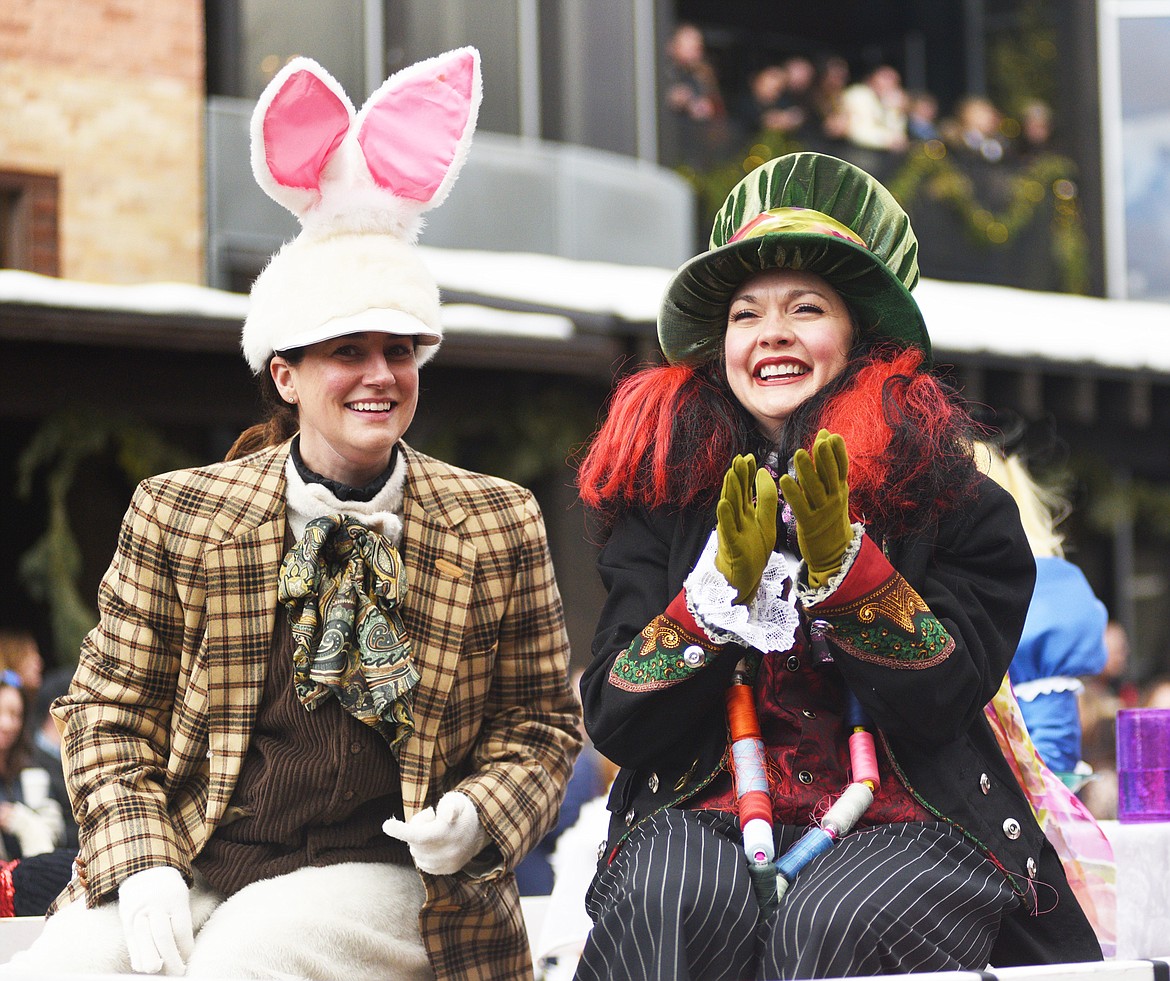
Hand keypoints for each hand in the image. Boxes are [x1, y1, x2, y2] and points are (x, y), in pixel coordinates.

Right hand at [117, 866, 193, 974]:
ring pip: (144, 941)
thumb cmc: (167, 890)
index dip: (185, 947)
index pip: (180, 928)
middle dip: (171, 959)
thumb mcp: (179, 897)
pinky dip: (138, 957)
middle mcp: (155, 904)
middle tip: (179, 972)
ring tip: (161, 972)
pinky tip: (145, 967)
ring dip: (152, 961)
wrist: (142, 870)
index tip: (189, 959)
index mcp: (174, 897)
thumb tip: (184, 953)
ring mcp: (138, 912)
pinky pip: (132, 942)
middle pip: (162, 936)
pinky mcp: (125, 919)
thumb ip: (180, 921)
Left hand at [382, 791, 486, 874]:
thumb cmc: (461, 811)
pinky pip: (422, 863)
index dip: (401, 831)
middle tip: (432, 818)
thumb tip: (447, 815)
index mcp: (446, 832)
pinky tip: (437, 845)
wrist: (480, 832)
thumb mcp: (456, 800)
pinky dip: (424, 853)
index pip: (419, 834)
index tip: (386, 825)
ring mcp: (447, 864)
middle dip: (417, 828)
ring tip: (437, 832)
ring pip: (417, 853)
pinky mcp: (446, 871)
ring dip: (420, 842)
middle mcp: (447, 851)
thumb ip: (450, 805)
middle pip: (414, 841)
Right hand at [714, 454, 777, 604]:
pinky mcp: (732, 545)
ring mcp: (732, 531)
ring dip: (730, 490)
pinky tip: (723, 503)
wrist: (744, 580)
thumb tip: (764, 472)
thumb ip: (765, 500)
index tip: (749, 457)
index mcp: (745, 513)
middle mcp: (736, 519)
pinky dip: (724, 516)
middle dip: (738, 476)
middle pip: (737, 494)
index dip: (747, 474)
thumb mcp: (765, 522)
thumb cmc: (752, 552)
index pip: (745, 489)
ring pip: (730, 507)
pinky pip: (727, 529)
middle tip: (739, 458)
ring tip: (731, 474)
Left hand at [778, 430, 852, 589]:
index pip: (841, 468)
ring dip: (807, 471)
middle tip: (820, 440)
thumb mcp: (834, 493)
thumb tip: (827, 437)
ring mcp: (822, 512)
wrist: (835, 553)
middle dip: (825, 457)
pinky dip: (793, 493)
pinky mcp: (809, 524)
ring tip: (799, 453)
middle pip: (830, 475)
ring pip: (815, 488)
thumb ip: (827, 467)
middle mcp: (834, 499)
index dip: (837, 452)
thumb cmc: (830, 517)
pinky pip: (800, 506)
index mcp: (840, 490)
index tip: (832, 435)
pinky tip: (785, 479)